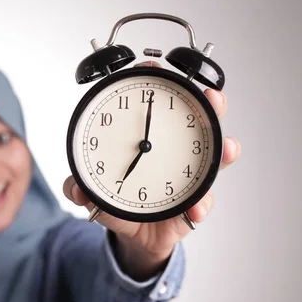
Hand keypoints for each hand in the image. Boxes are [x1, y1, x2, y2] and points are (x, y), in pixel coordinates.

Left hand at [63, 60, 240, 279]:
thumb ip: (79, 188)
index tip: (153, 65)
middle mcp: (175, 150)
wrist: (135, 236)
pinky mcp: (197, 202)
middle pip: (199, 119)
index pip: (155, 103)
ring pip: (214, 154)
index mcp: (147, 139)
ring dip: (224, 148)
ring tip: (227, 148)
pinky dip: (202, 205)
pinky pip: (204, 200)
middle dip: (210, 104)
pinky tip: (196, 209)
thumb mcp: (92, 193)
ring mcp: (191, 174)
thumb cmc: (118, 204)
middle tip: (212, 98)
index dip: (156, 81)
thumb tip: (75, 189)